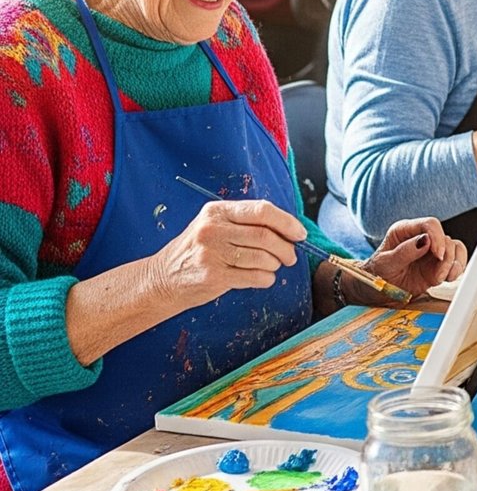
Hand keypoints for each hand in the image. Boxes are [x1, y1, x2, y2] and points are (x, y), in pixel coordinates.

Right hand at [151, 200, 304, 308]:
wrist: (163, 279)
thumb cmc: (197, 251)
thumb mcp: (215, 226)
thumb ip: (246, 223)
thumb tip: (290, 229)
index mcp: (217, 211)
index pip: (262, 211)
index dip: (287, 222)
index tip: (300, 233)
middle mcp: (213, 229)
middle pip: (266, 236)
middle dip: (286, 248)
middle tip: (290, 256)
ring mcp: (211, 253)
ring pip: (263, 258)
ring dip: (275, 265)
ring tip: (271, 267)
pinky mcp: (213, 276)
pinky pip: (255, 277)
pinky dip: (266, 279)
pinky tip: (262, 278)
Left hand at [363, 217, 467, 297]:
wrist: (375, 293)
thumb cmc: (375, 275)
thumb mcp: (385, 264)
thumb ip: (404, 252)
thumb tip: (425, 240)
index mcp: (405, 231)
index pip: (429, 224)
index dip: (438, 238)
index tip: (438, 255)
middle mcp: (421, 238)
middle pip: (445, 238)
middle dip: (446, 257)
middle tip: (437, 274)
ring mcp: (431, 252)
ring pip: (455, 248)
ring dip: (453, 265)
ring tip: (441, 278)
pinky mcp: (437, 265)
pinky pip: (456, 262)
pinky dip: (456, 270)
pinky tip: (447, 279)